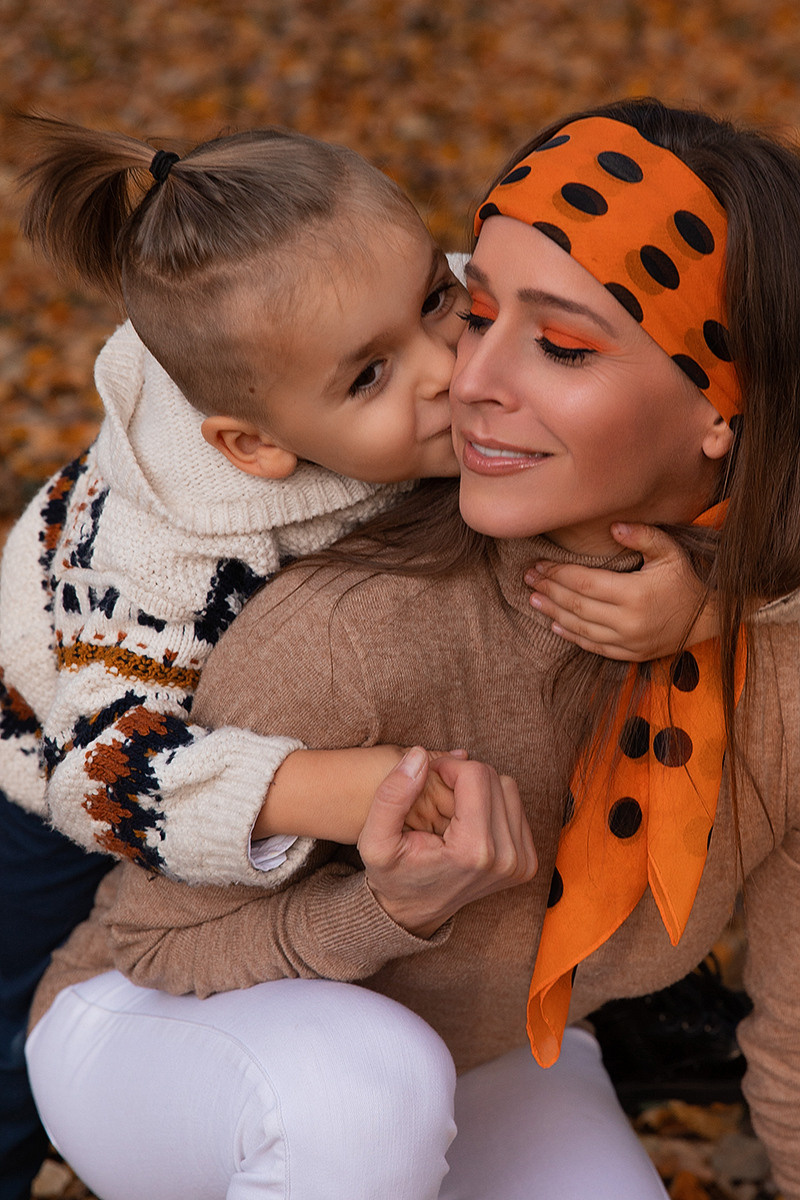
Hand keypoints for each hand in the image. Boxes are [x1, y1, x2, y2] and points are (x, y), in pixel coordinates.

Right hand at [358, 747, 536, 937]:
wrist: (414, 913)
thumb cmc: (393, 875)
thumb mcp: (375, 840)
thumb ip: (392, 795)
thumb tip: (420, 756)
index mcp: (473, 851)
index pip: (476, 775)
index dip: (448, 767)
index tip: (429, 779)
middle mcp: (506, 858)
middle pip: (494, 779)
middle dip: (463, 776)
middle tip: (438, 794)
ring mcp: (521, 863)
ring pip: (509, 789)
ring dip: (479, 789)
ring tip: (452, 808)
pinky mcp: (527, 863)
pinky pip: (516, 808)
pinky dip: (492, 804)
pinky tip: (468, 820)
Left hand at [525, 522, 715, 660]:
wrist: (707, 619)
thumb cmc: (685, 580)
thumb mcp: (670, 552)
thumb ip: (643, 536)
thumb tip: (613, 527)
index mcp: (635, 594)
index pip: (584, 582)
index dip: (558, 573)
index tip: (539, 565)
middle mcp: (628, 621)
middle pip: (576, 604)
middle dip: (549, 590)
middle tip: (528, 579)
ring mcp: (628, 641)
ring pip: (580, 627)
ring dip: (553, 613)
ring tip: (534, 600)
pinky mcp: (630, 654)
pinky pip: (593, 646)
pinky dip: (572, 636)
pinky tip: (555, 625)